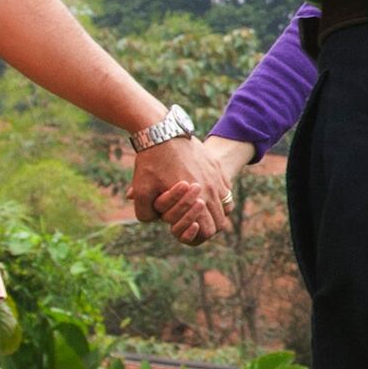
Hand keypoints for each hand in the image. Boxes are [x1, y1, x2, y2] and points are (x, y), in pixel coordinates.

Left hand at [129, 133, 244, 245]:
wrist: (162, 131)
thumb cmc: (151, 162)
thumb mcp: (141, 191)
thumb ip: (146, 214)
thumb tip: (157, 221)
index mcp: (197, 200)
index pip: (208, 231)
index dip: (197, 236)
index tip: (186, 229)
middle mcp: (212, 190)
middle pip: (220, 222)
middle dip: (207, 226)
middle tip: (191, 222)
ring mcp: (217, 178)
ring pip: (226, 206)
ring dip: (214, 211)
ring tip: (197, 208)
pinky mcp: (216, 167)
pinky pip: (226, 190)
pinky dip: (218, 197)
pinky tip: (202, 192)